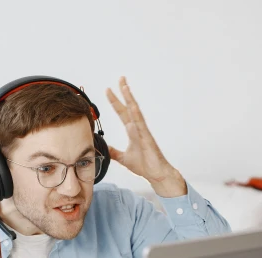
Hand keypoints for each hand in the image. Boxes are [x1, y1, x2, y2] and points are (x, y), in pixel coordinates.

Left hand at [106, 77, 186, 197]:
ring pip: (136, 113)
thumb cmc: (144, 166)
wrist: (155, 175)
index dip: (115, 101)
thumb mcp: (123, 158)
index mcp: (132, 131)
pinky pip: (141, 127)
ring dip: (130, 100)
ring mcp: (143, 133)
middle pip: (129, 107)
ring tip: (125, 87)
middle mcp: (138, 128)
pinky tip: (132, 110)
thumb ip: (115, 152)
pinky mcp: (148, 140)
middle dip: (124, 93)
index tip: (108, 90)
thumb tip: (105, 148)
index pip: (122, 112)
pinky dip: (136, 119)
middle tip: (120, 78)